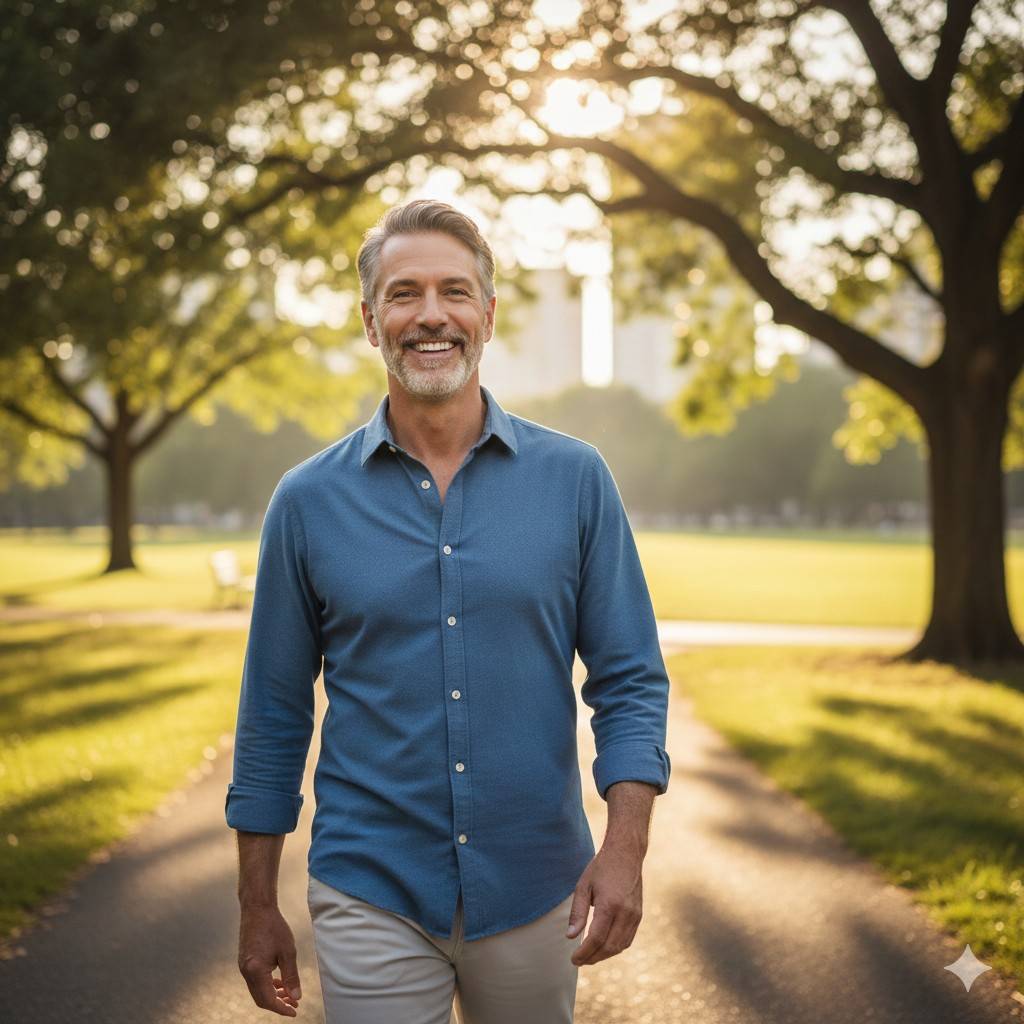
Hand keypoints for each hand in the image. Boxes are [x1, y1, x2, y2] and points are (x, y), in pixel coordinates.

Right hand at [238, 903, 302, 1015]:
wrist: (257, 908)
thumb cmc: (273, 926)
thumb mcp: (288, 951)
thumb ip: (291, 976)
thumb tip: (296, 996)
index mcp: (255, 971)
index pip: (268, 999)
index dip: (282, 1008)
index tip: (294, 1011)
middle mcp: (246, 972)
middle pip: (261, 999)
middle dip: (278, 1004)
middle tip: (294, 1004)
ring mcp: (243, 967)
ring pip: (258, 990)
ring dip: (273, 995)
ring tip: (289, 994)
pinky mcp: (244, 961)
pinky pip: (255, 981)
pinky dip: (267, 985)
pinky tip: (279, 982)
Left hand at [566, 842, 643, 966]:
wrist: (626, 854)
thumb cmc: (601, 868)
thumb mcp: (583, 886)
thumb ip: (577, 912)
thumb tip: (570, 936)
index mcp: (610, 904)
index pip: (596, 938)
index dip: (584, 953)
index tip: (573, 959)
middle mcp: (625, 912)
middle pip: (609, 946)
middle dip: (593, 958)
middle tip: (579, 960)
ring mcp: (635, 915)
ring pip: (620, 946)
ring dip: (604, 955)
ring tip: (589, 956)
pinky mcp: (639, 915)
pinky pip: (628, 939)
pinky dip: (615, 947)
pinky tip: (603, 947)